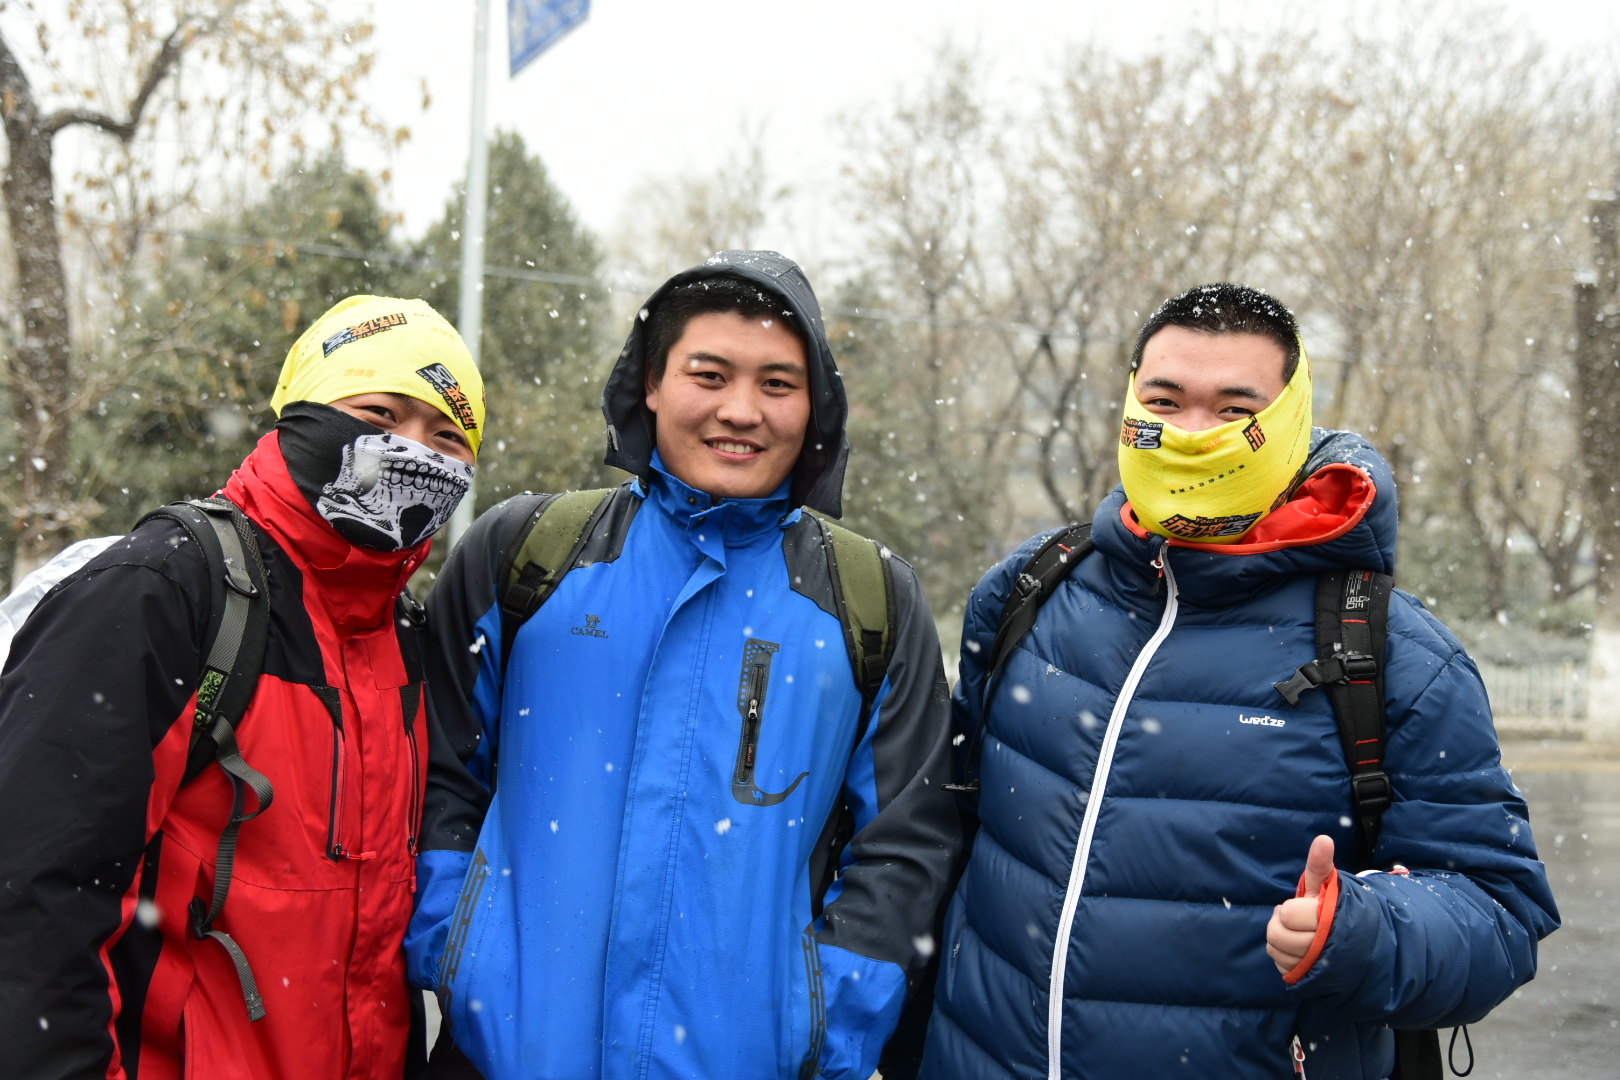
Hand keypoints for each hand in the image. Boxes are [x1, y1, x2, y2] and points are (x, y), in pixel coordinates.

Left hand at [1266, 834, 1334, 974]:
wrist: (1363, 945)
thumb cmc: (1338, 909)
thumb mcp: (1328, 885)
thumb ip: (1319, 864)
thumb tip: (1323, 839)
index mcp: (1329, 919)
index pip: (1288, 914)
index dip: (1291, 909)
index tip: (1305, 907)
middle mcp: (1325, 946)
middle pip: (1277, 934)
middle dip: (1281, 924)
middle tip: (1295, 919)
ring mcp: (1319, 966)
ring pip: (1276, 951)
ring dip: (1280, 941)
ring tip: (1297, 932)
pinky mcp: (1314, 980)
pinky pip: (1282, 968)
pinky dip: (1285, 958)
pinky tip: (1298, 950)